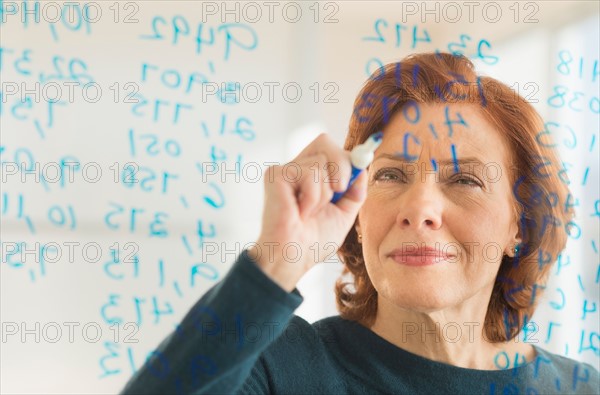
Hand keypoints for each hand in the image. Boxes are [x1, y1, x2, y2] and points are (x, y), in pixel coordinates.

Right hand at [248, 133, 367, 291]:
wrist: (294, 258)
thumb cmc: (313, 241)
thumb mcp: (344, 213)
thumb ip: (355, 190)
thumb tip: (363, 167)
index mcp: (313, 175)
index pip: (333, 149)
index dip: (349, 157)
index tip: (362, 164)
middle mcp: (298, 168)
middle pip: (325, 142)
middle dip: (342, 166)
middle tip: (338, 190)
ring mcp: (286, 171)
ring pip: (320, 161)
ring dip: (324, 193)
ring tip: (310, 212)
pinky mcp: (276, 175)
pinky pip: (308, 173)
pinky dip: (312, 197)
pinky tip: (300, 212)